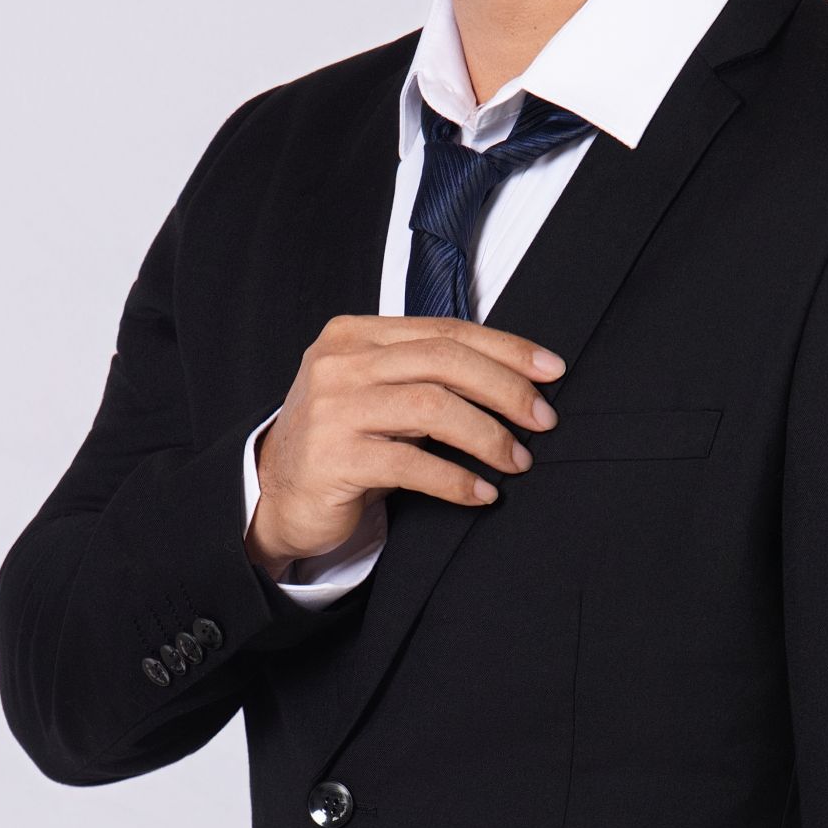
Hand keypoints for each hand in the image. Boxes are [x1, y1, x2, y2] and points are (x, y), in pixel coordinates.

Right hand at [245, 314, 564, 574]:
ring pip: (432, 408)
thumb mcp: (379, 394)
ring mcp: (332, 409)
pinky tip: (482, 492)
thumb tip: (516, 379)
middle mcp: (340, 363)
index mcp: (354, 336)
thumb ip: (425, 374)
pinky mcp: (332, 458)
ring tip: (517, 459)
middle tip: (543, 419)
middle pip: (443, 362)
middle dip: (506, 389)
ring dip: (487, 435)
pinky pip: (411, 464)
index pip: (445, 331)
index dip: (505, 348)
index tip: (551, 371)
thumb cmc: (342, 442)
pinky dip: (455, 479)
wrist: (277, 496)